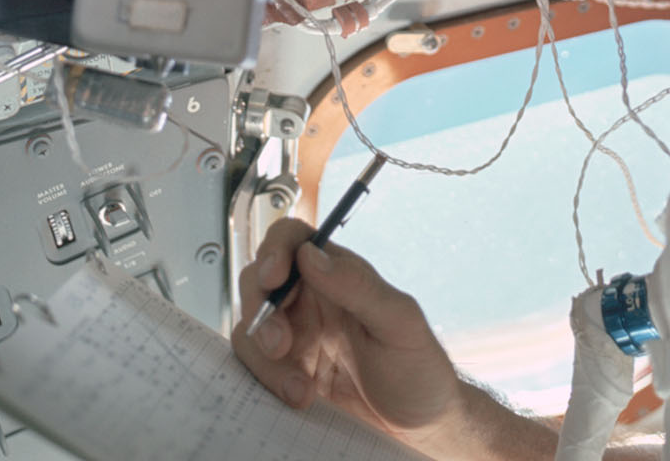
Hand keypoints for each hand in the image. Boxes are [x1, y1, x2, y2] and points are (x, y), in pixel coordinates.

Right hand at [234, 219, 465, 450]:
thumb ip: (357, 286)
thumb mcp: (398, 323)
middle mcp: (311, 300)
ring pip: (251, 327)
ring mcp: (296, 338)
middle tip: (280, 345)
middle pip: (259, 282)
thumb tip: (311, 254)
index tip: (273, 277)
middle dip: (260, 310)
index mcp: (338, 275)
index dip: (275, 250)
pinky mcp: (286, 374)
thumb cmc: (417, 369)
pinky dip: (265, 382)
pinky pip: (255, 367)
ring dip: (263, 357)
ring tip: (299, 390)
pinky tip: (297, 398)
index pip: (294, 241)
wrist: (418, 428)